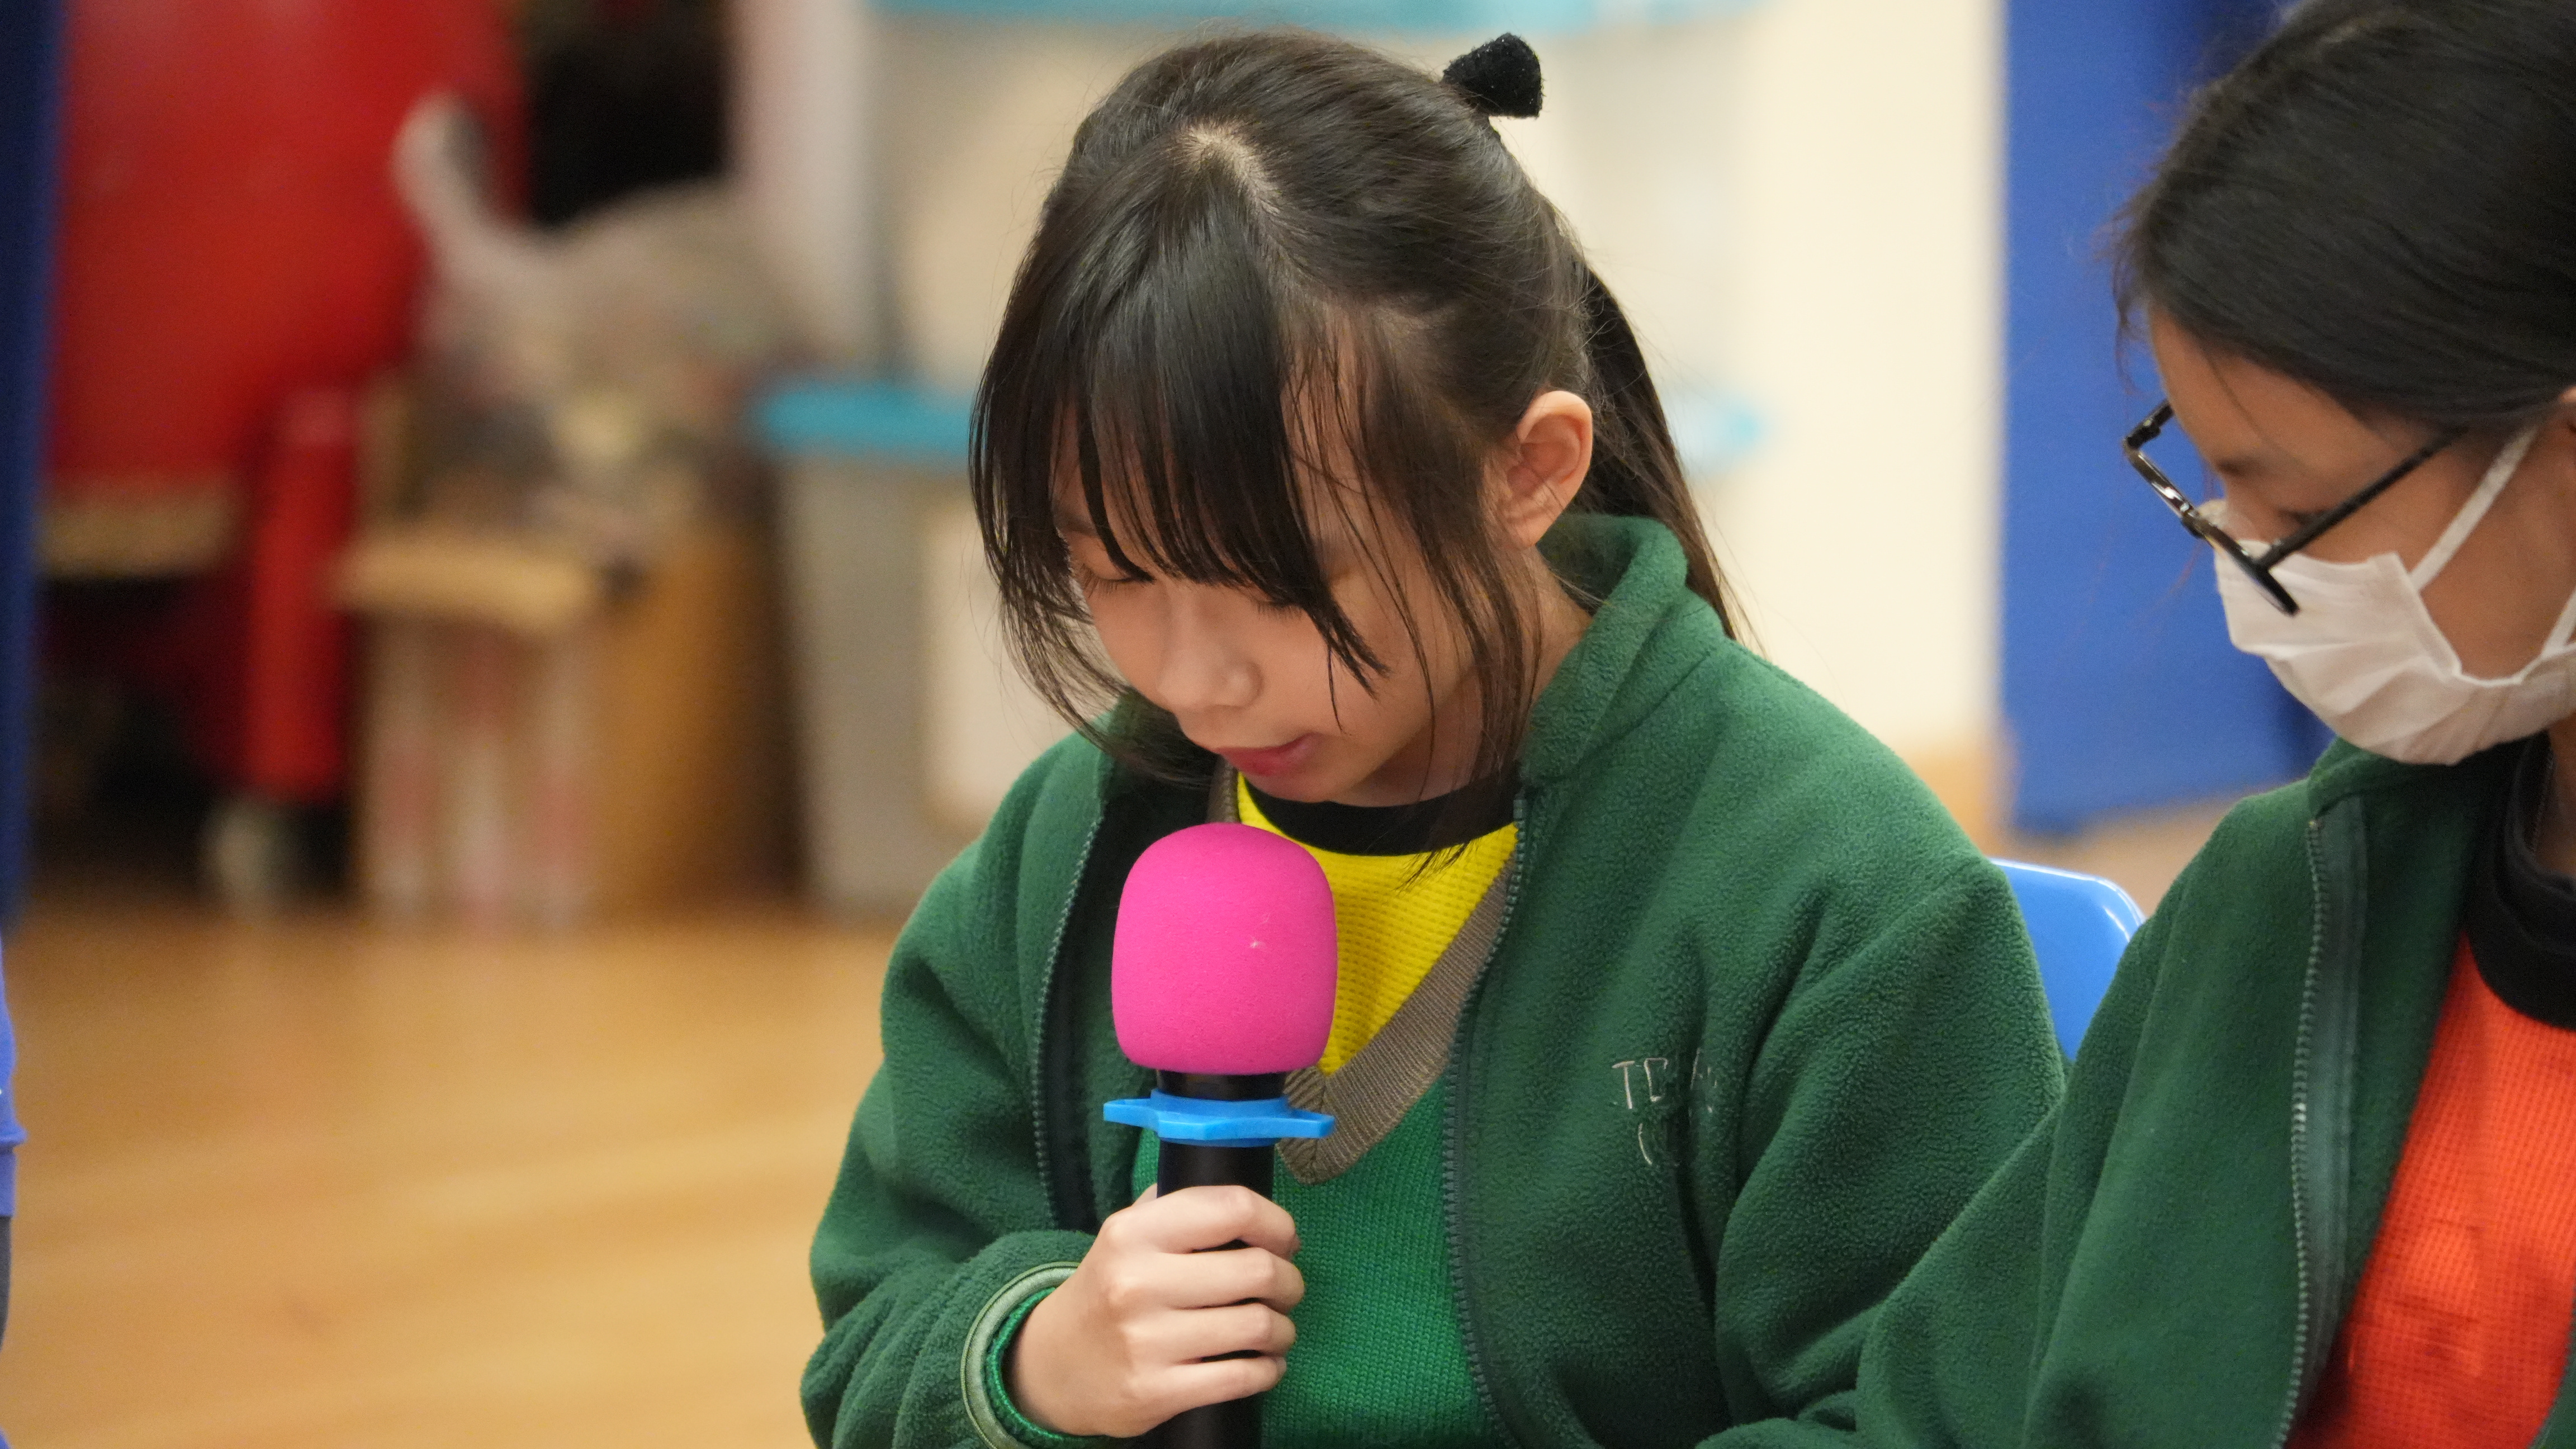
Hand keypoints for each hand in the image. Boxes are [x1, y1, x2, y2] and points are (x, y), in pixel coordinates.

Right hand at [1006, 1185, 1303, 1437]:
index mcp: (1134, 1232)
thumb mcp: (1129, 1233)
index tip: (1284, 1241)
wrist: (1054, 1363)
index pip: (1234, 1208)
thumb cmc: (1111, 1289)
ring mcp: (1145, 1341)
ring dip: (1282, 1329)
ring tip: (1275, 1328)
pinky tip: (1265, 1363)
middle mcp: (1137, 1283)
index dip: (1277, 1223)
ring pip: (1258, 1326)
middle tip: (1285, 1289)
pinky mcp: (1155, 1392)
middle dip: (1289, 1281)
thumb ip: (1181, 1208)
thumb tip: (1256, 1209)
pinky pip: (1243, 1377)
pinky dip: (1269, 1370)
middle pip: (1258, 1270)